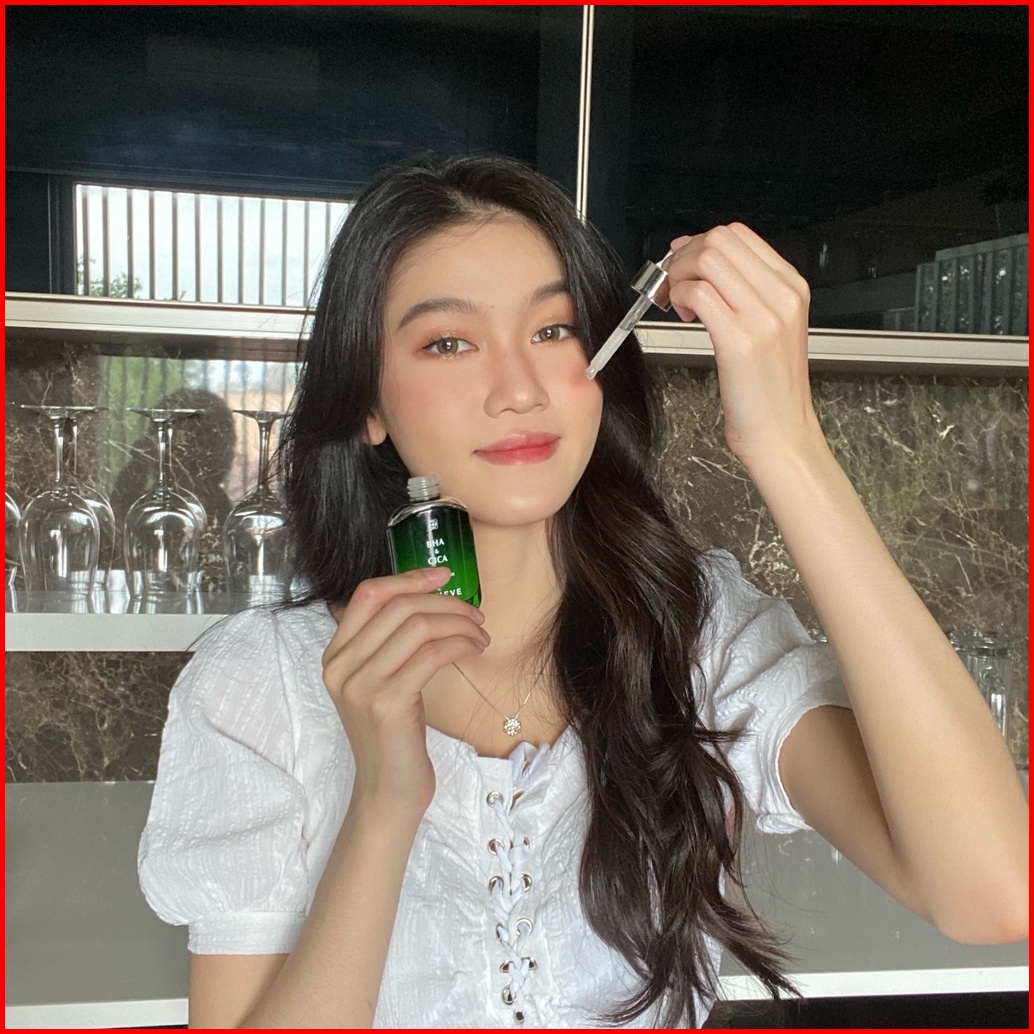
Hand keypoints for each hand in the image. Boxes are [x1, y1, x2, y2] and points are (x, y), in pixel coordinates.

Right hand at [322, 567, 489, 821]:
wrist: (388, 792)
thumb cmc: (394, 735)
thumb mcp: (384, 682)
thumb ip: (391, 643)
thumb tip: (431, 598)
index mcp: (335, 655)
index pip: (368, 594)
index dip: (408, 578)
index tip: (444, 574)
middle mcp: (340, 666)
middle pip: (399, 606)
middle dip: (446, 603)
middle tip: (476, 615)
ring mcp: (360, 685)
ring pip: (417, 626)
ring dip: (459, 623)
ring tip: (480, 634)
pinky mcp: (386, 702)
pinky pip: (431, 654)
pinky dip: (460, 644)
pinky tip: (475, 650)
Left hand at [665, 224, 822, 467]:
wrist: (781, 432)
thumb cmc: (768, 388)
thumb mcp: (771, 328)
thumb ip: (745, 292)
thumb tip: (700, 260)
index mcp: (792, 288)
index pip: (739, 234)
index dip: (699, 241)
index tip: (682, 261)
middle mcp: (782, 296)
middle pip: (720, 240)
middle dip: (684, 255)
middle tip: (672, 282)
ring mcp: (764, 317)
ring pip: (707, 260)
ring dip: (679, 275)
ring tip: (678, 302)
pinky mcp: (739, 341)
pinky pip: (697, 293)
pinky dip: (679, 297)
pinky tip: (684, 316)